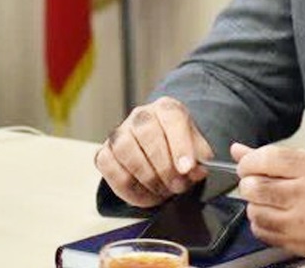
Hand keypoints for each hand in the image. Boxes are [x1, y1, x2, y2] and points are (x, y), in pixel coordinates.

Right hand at [95, 96, 213, 206]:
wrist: (160, 152)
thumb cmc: (179, 148)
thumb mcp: (197, 150)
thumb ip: (200, 158)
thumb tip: (195, 171)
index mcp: (167, 108)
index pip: (172, 119)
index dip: (180, 145)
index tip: (187, 169)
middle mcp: (141, 116)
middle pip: (147, 134)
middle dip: (164, 167)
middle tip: (177, 186)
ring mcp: (119, 133)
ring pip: (126, 150)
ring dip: (147, 178)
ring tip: (162, 191)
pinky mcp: (104, 153)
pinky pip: (111, 170)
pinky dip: (129, 189)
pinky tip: (146, 196)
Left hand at [231, 143, 304, 260]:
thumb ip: (279, 157)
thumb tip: (240, 151)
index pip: (267, 159)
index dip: (249, 162)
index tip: (248, 165)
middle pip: (256, 187)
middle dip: (250, 183)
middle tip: (257, 182)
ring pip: (256, 212)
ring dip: (256, 204)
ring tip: (270, 200)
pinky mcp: (301, 244)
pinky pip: (264, 233)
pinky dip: (262, 223)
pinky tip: (276, 216)